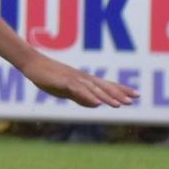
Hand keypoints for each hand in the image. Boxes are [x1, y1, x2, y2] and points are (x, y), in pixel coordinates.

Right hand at [20, 51, 137, 107]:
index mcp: (84, 80)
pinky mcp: (63, 82)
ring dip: (107, 97)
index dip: (121, 89)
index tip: (137, 95)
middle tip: (133, 100)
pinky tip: (97, 103)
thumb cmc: (47, 76)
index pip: (106, 85)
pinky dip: (88, 96)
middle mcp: (82, 78)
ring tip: (119, 105)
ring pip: (93, 89)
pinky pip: (78, 90)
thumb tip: (97, 104)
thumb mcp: (66, 90)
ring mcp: (73, 79)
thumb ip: (81, 97)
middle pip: (103, 86)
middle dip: (118, 94)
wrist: (31, 63)